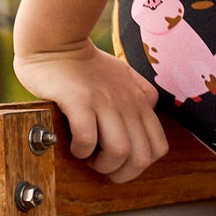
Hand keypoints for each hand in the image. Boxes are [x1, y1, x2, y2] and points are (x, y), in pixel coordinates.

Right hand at [12, 41, 168, 184]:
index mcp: (140, 102)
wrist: (56, 42)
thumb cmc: (86, 63)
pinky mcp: (79, 100)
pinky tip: (72, 145)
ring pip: (120, 152)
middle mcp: (127, 103)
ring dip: (103, 165)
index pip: (158, 148)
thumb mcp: (124, 74)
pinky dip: (81, 151)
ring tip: (88, 157)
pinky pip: (88, 138)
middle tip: (102, 166)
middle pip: (142, 156)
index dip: (140, 165)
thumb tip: (150, 108)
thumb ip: (141, 91)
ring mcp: (104, 101)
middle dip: (122, 173)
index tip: (118, 161)